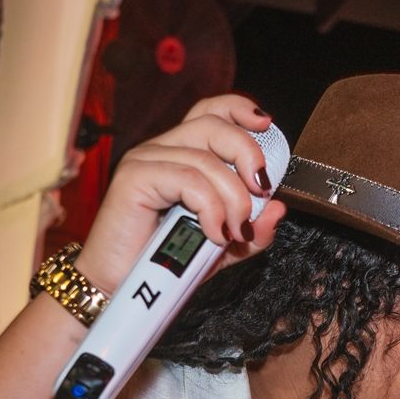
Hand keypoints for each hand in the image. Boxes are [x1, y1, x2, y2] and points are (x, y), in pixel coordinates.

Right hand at [76, 95, 288, 290]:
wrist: (121, 288)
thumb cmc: (165, 264)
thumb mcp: (223, 248)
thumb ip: (251, 231)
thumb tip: (278, 209)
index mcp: (182, 154)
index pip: (211, 112)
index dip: (240, 110)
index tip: (267, 125)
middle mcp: (162, 149)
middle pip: (213, 126)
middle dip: (248, 154)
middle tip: (261, 192)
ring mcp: (145, 160)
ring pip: (205, 159)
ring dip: (232, 198)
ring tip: (234, 232)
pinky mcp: (134, 177)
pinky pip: (188, 180)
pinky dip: (210, 208)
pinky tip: (213, 232)